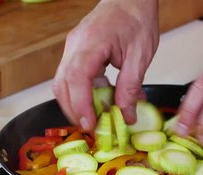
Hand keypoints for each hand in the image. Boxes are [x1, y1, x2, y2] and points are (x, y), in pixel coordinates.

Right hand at [53, 0, 158, 130]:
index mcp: (91, 43)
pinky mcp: (77, 51)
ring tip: (96, 117)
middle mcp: (75, 45)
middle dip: (75, 110)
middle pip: (62, 84)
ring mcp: (73, 48)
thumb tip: (126, 115)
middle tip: (93, 127)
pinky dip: (82, 93)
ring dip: (76, 104)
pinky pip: (72, 77)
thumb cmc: (137, 19)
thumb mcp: (140, 56)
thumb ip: (130, 87)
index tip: (90, 124)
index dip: (80, 105)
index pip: (77, 79)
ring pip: (63, 82)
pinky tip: (99, 100)